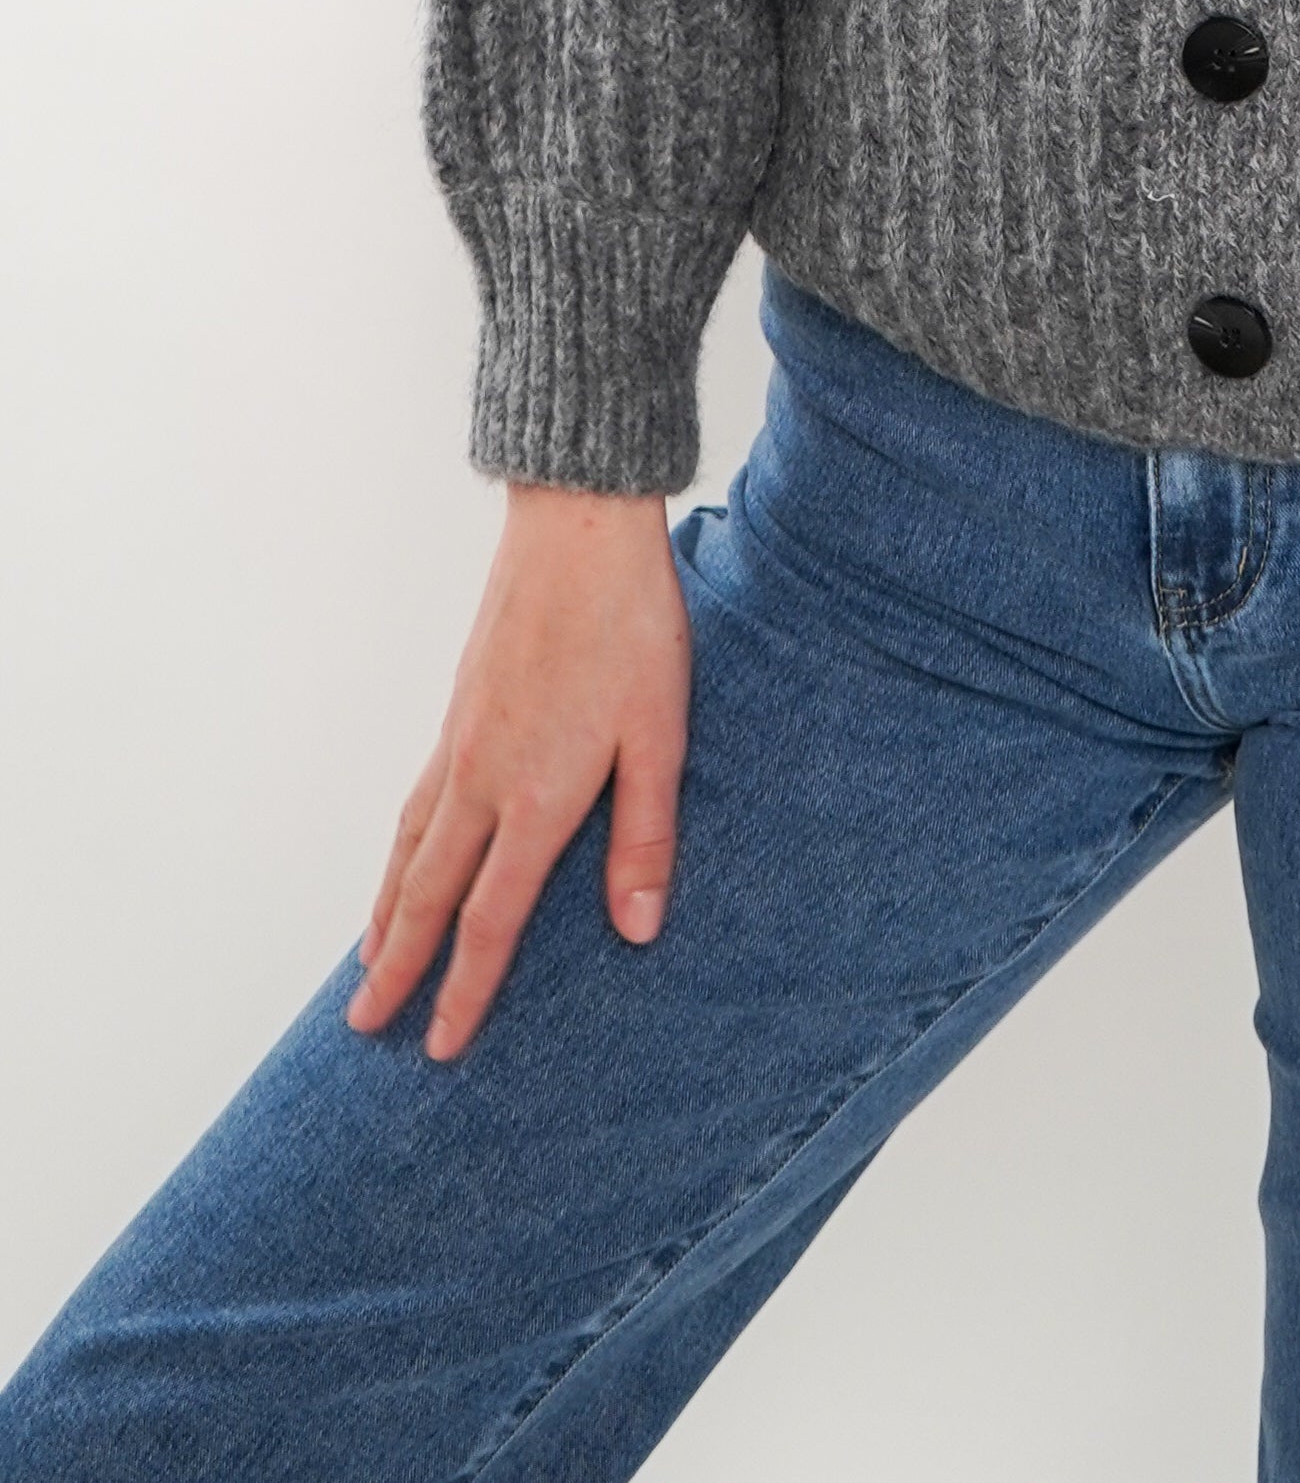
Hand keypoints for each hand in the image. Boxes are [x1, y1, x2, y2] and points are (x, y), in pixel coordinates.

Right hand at [345, 482, 689, 1059]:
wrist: (577, 529)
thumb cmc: (632, 626)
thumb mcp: (661, 734)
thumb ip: (645, 836)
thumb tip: (636, 930)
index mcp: (536, 798)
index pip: (491, 920)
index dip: (467, 989)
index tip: (441, 1045)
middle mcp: (482, 779)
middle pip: (429, 894)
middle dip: (397, 966)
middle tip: (363, 1025)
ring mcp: (460, 741)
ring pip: (410, 846)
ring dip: (387, 909)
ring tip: (368, 958)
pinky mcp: (458, 708)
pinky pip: (414, 800)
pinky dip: (398, 847)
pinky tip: (405, 854)